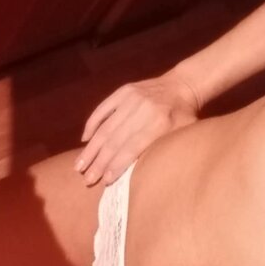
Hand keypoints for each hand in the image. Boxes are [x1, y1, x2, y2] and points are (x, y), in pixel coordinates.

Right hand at [75, 70, 199, 185]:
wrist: (183, 84)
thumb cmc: (185, 116)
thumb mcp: (184, 134)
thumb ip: (164, 149)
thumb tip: (142, 174)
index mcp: (160, 122)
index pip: (133, 148)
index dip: (117, 165)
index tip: (105, 181)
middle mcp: (142, 109)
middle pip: (115, 140)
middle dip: (99, 162)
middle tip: (87, 179)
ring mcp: (130, 98)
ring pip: (106, 127)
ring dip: (91, 149)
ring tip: (79, 166)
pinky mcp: (123, 91)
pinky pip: (102, 109)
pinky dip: (92, 124)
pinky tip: (84, 141)